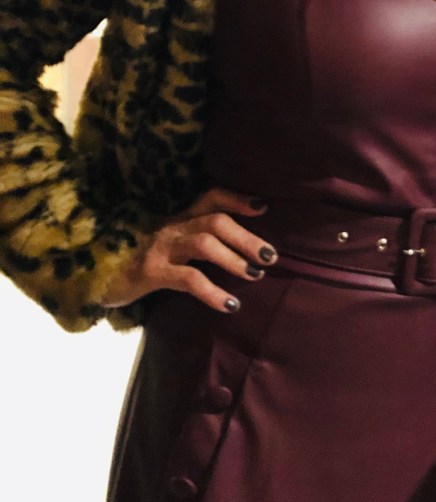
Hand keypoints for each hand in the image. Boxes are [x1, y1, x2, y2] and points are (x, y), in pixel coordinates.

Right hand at [103, 187, 274, 314]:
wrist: (99, 280)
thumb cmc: (144, 263)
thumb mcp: (172, 245)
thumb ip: (199, 240)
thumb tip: (246, 252)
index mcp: (179, 218)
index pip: (211, 198)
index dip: (237, 199)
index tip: (263, 207)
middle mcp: (171, 227)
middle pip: (215, 221)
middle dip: (246, 237)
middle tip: (271, 256)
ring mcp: (160, 248)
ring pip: (204, 244)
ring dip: (234, 259)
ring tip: (255, 275)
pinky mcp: (151, 272)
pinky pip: (188, 279)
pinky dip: (213, 292)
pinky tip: (230, 304)